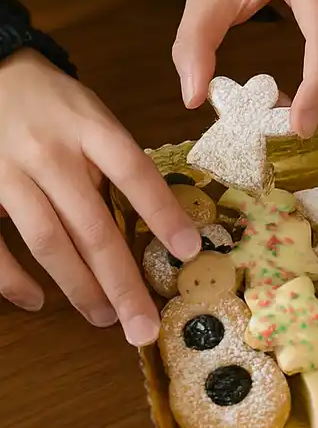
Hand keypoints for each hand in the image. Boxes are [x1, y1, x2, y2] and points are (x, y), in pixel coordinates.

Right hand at [0, 51, 200, 342]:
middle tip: (143, 325)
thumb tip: (146, 218)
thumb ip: (112, 160)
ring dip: (79, 287)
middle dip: (122, 282)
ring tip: (104, 317)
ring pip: (49, 242)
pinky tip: (36, 300)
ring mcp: (9, 173)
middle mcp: (51, 152)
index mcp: (89, 127)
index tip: (189, 251)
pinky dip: (14, 279)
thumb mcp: (91, 114)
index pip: (135, 172)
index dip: (163, 213)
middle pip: (93, 225)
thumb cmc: (51, 102)